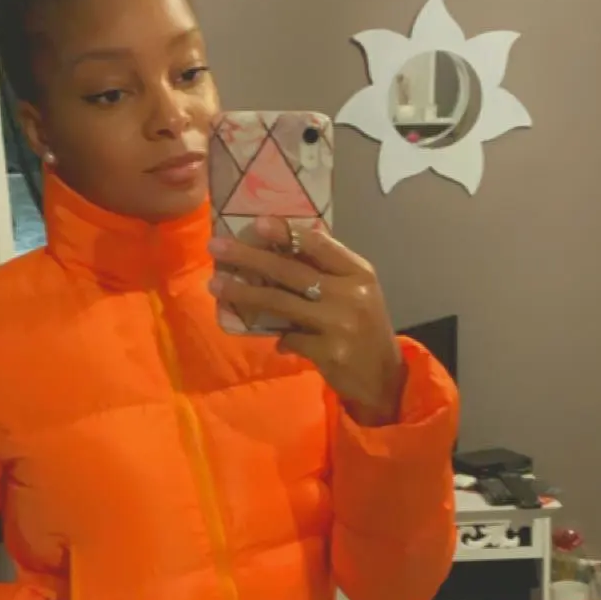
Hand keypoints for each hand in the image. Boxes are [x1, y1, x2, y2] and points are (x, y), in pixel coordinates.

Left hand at [210, 217, 405, 425]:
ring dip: (245, 293)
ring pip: (281, 302)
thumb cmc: (364, 327)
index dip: (286, 232)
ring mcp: (339, 324)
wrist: (384, 376)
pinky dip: (278, 337)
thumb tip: (278, 247)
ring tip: (216, 284)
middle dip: (250, 257)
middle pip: (291, 270)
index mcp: (358, 272)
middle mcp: (350, 294)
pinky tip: (274, 341)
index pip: (319, 244)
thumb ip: (327, 271)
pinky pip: (290, 337)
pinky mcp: (329, 352)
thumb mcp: (356, 292)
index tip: (256, 223)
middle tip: (216, 247)